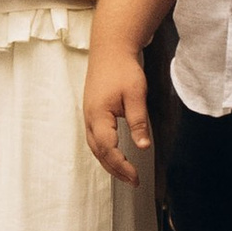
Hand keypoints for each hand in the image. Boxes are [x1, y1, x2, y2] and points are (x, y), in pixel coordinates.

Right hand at [84, 43, 151, 182]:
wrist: (110, 49)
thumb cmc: (122, 69)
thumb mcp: (136, 94)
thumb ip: (138, 122)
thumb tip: (143, 147)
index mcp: (98, 115)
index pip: (107, 149)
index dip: (121, 166)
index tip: (136, 177)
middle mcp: (89, 118)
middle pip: (98, 152)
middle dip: (115, 169)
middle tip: (133, 181)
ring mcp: (88, 115)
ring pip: (94, 147)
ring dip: (109, 163)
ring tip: (125, 174)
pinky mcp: (92, 112)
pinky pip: (95, 139)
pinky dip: (105, 152)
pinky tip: (115, 156)